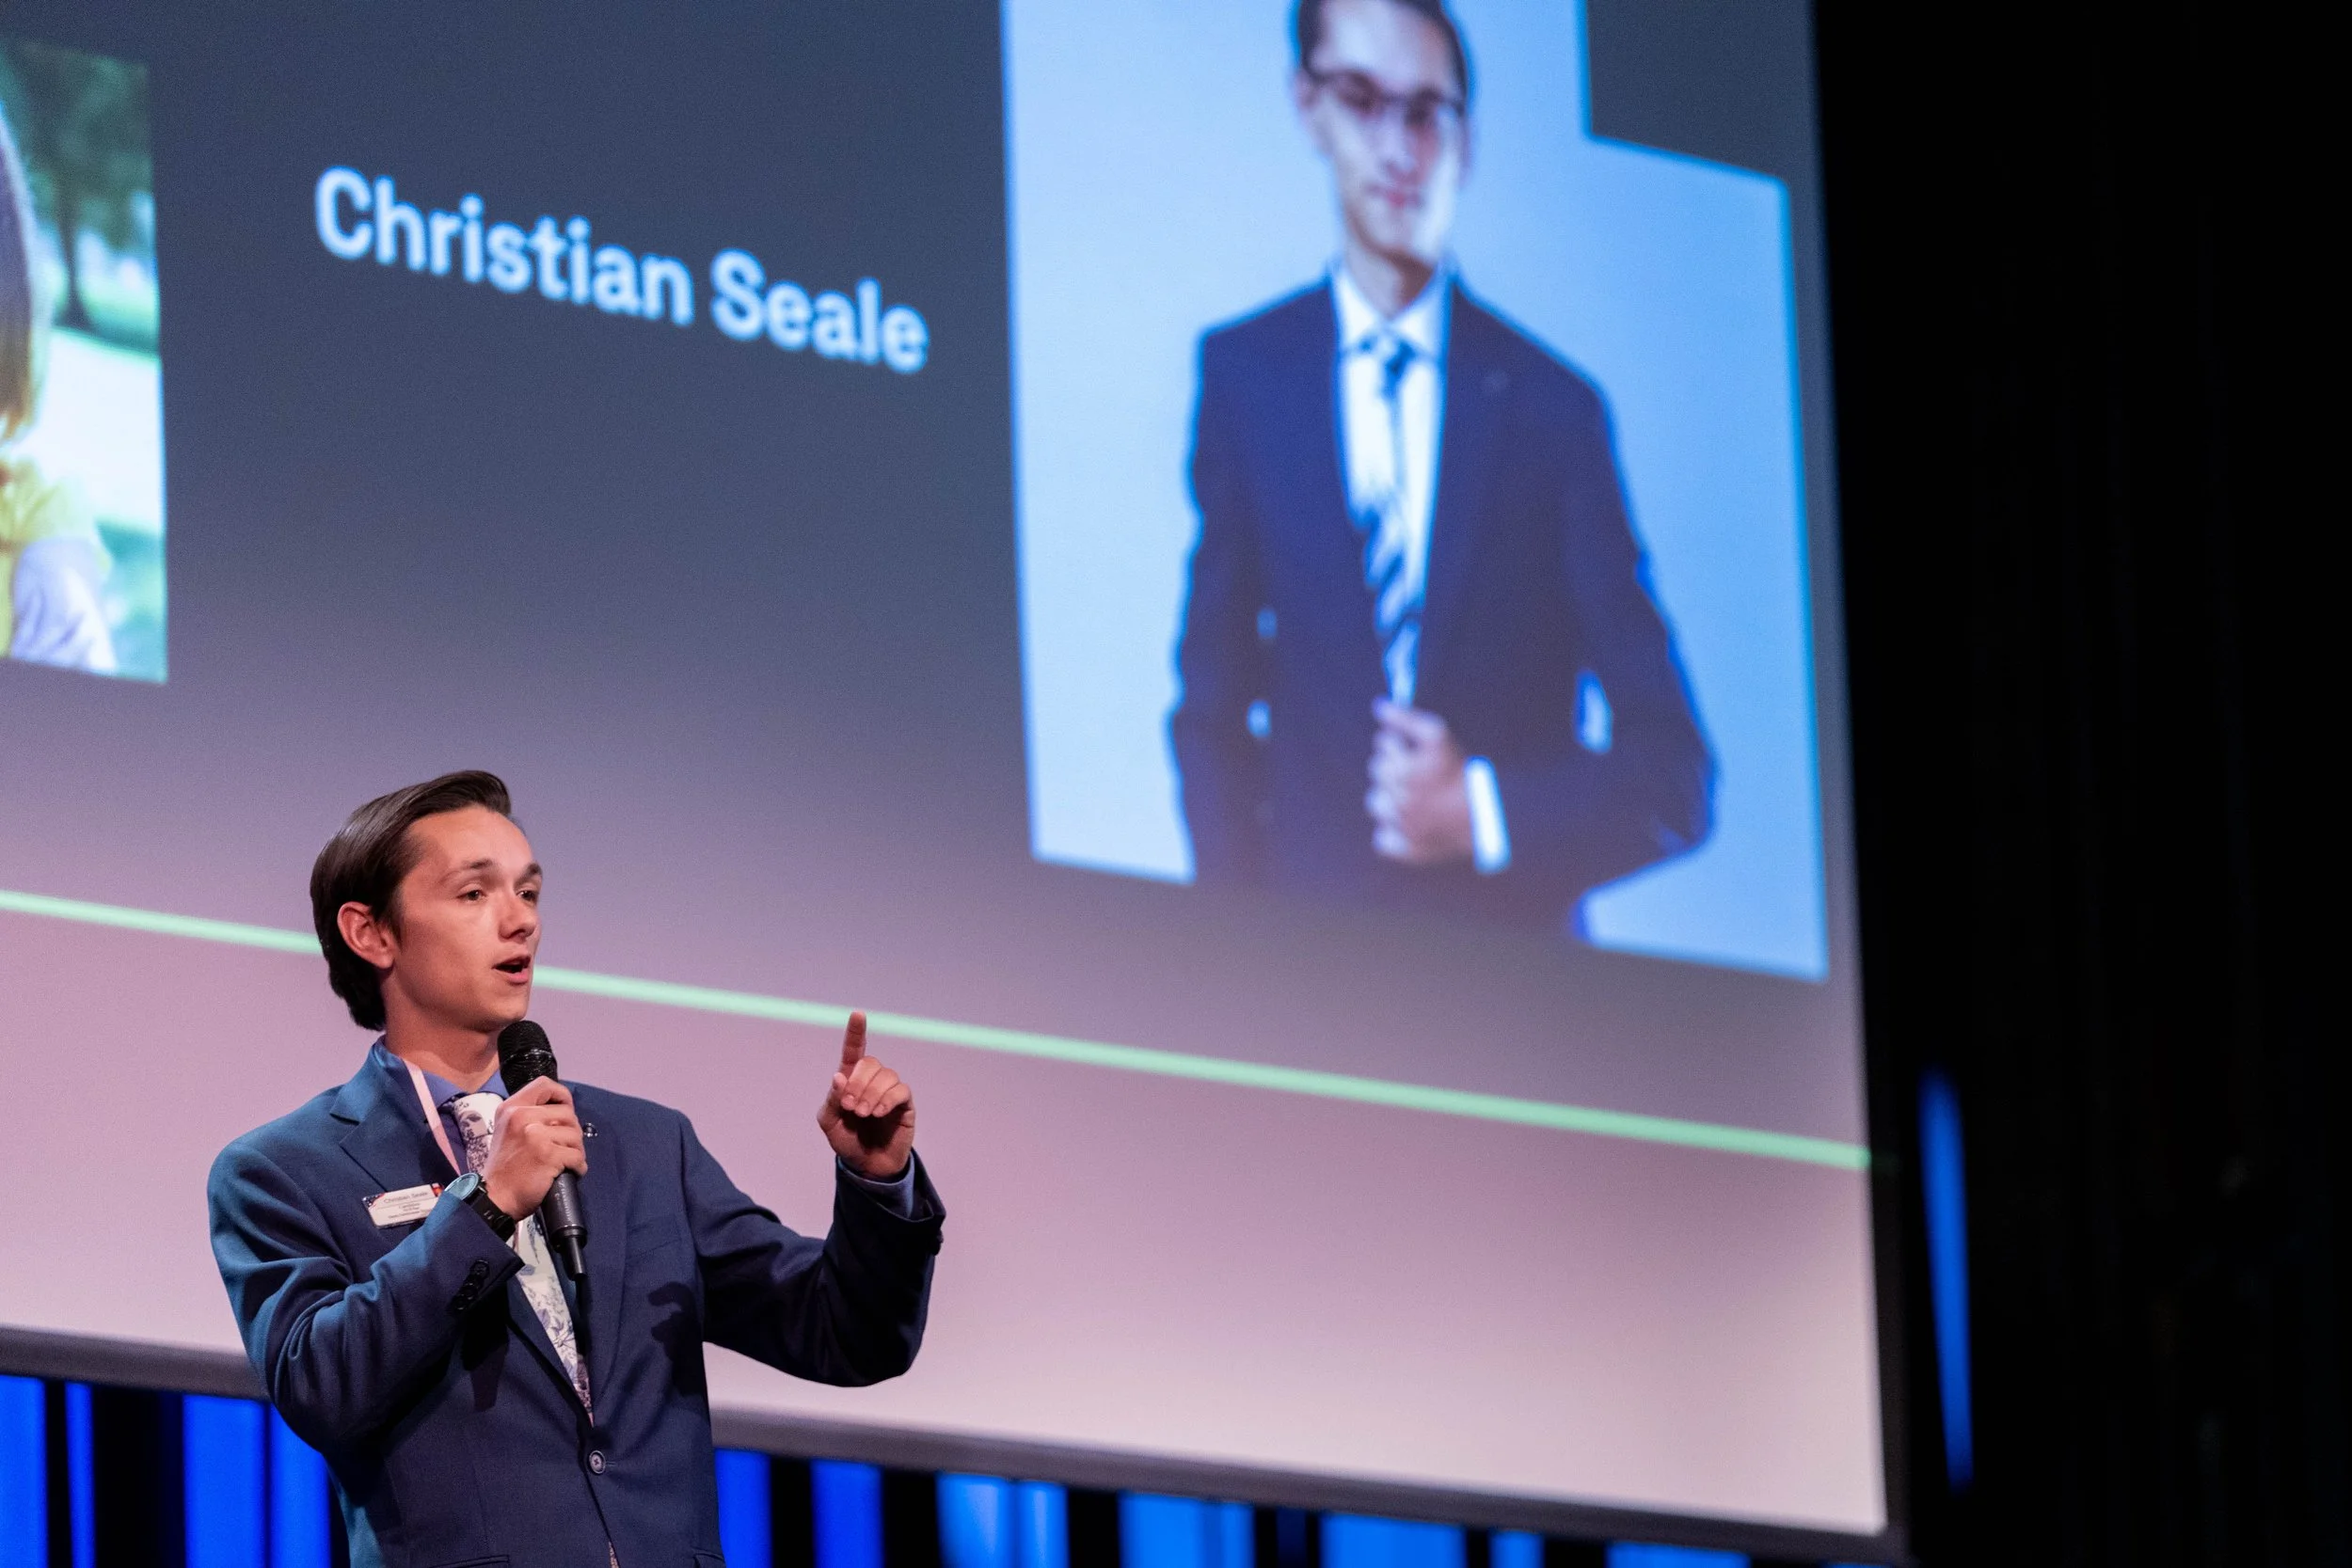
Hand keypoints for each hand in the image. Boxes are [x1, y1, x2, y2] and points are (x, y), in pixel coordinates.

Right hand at [482, 1077, 585, 1220]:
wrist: (495, 1198)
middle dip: (571, 1132)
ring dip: (576, 1151)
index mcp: (511, 1108)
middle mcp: (521, 1117)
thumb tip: (562, 1110)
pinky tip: (570, 1172)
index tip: (565, 1109)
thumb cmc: (505, 1168)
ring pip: (575, 1135)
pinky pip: (577, 1156)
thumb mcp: (508, 1131)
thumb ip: (529, 1116)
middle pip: (567, 1113)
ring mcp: (535, 1135)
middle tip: (564, 1148)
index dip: (562, 1095)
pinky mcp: (548, 1154)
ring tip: (565, 1162)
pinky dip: (578, 1166)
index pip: (544, 1085)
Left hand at [818, 1011, 915, 1180]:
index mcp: (850, 1080)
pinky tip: (878, 1113)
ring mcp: (889, 1091)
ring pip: (886, 1075)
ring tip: (863, 1114)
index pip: (854, 1050)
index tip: (858, 1014)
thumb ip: (832, 1100)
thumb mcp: (830, 1124)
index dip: (856, 1032)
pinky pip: (901, 1090)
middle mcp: (872, 1081)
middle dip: (857, 1083)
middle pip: (870, 1063)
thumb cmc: (847, 1141)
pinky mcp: (904, 1104)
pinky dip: (887, 1099)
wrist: (868, 1166)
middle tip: (850, 1107)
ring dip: (871, 1094)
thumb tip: (839, 1076)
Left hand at [1366, 699, 1475, 865]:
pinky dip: (1392, 832)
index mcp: (1400, 770)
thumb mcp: (1437, 735)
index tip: (1417, 747)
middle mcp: (1397, 799)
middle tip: (1418, 769)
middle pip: (1377, 772)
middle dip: (1394, 765)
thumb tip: (1378, 705)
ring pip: (1376, 804)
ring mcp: (1400, 826)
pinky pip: (1383, 840)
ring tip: (1413, 794)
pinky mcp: (1408, 850)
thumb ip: (1405, 718)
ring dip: (1387, 796)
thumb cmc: (1462, 770)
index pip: (1383, 744)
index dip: (1400, 741)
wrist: (1488, 813)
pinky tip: (1411, 822)